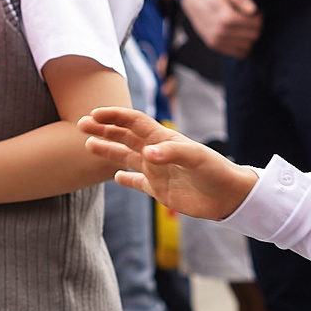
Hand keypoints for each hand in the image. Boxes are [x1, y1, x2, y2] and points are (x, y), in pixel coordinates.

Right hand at [79, 105, 258, 219]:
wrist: (228, 196)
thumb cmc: (215, 171)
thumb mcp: (196, 158)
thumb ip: (171, 153)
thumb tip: (146, 155)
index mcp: (164, 139)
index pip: (134, 122)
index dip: (114, 116)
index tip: (94, 114)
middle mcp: (157, 153)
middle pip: (125, 137)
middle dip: (104, 129)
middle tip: (81, 124)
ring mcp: (157, 171)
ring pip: (126, 157)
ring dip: (108, 150)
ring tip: (88, 145)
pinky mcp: (160, 190)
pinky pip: (138, 183)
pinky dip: (126, 179)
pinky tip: (116, 176)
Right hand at [180, 0, 263, 57]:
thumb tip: (253, 10)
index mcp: (225, 17)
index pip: (255, 23)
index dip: (260, 16)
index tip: (257, 9)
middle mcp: (220, 32)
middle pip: (253, 35)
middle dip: (256, 25)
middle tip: (252, 16)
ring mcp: (216, 41)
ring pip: (248, 45)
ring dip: (250, 35)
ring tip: (245, 24)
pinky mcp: (215, 46)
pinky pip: (239, 53)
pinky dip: (243, 45)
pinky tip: (240, 33)